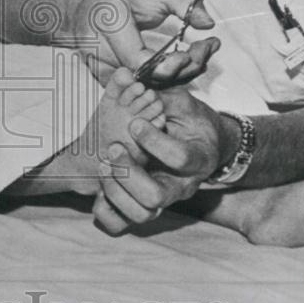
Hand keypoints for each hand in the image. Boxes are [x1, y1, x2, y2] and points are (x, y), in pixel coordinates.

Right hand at [75, 0, 219, 86]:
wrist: (84, 8)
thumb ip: (183, 3)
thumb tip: (208, 23)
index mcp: (108, 27)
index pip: (141, 62)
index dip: (169, 64)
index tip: (192, 51)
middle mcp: (101, 54)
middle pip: (148, 78)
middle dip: (184, 68)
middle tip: (207, 48)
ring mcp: (102, 71)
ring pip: (147, 86)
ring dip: (180, 75)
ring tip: (202, 53)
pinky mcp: (109, 81)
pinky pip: (141, 87)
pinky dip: (166, 78)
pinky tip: (184, 63)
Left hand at [93, 86, 235, 233]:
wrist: (204, 147)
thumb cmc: (191, 122)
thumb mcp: (184, 104)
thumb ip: (163, 96)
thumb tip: (130, 78)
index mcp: (198, 159)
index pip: (180, 159)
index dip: (155, 141)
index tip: (136, 123)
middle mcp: (181, 187)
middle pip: (156, 197)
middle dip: (129, 172)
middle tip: (113, 147)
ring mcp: (162, 200)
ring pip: (139, 214)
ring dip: (115, 190)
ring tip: (104, 164)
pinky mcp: (143, 206)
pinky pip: (120, 224)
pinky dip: (105, 211)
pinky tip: (99, 187)